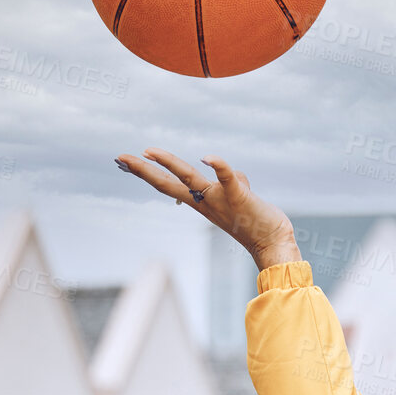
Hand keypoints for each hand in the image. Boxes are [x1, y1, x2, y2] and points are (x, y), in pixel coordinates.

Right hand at [115, 147, 300, 271]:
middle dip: (143, 170)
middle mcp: (204, 201)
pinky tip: (208, 157)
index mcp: (200, 202)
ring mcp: (220, 199)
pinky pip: (227, 179)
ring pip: (189, 178)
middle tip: (122, 157)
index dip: (147, 173)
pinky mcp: (239, 196)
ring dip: (169, 163)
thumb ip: (227, 180)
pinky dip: (219, 167)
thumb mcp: (235, 195)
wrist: (273, 243)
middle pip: (168, 183)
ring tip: (149, 151)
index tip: (126, 161)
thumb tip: (222, 170)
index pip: (168, 185)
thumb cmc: (255, 221)